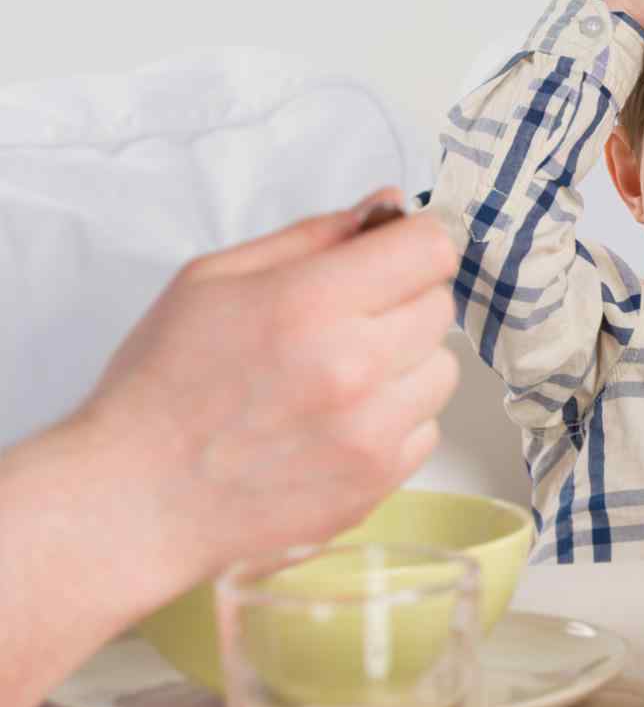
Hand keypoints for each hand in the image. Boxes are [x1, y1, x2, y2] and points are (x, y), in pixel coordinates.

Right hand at [83, 188, 460, 580]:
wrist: (137, 501)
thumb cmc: (162, 387)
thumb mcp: (212, 281)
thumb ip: (312, 236)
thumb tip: (388, 205)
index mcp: (308, 303)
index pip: (429, 249)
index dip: (413, 243)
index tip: (393, 253)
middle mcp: (352, 366)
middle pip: (440, 305)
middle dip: (402, 302)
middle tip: (344, 322)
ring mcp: (371, 430)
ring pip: (443, 368)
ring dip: (405, 364)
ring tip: (338, 378)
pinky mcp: (379, 480)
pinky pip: (428, 428)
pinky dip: (395, 420)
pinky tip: (338, 424)